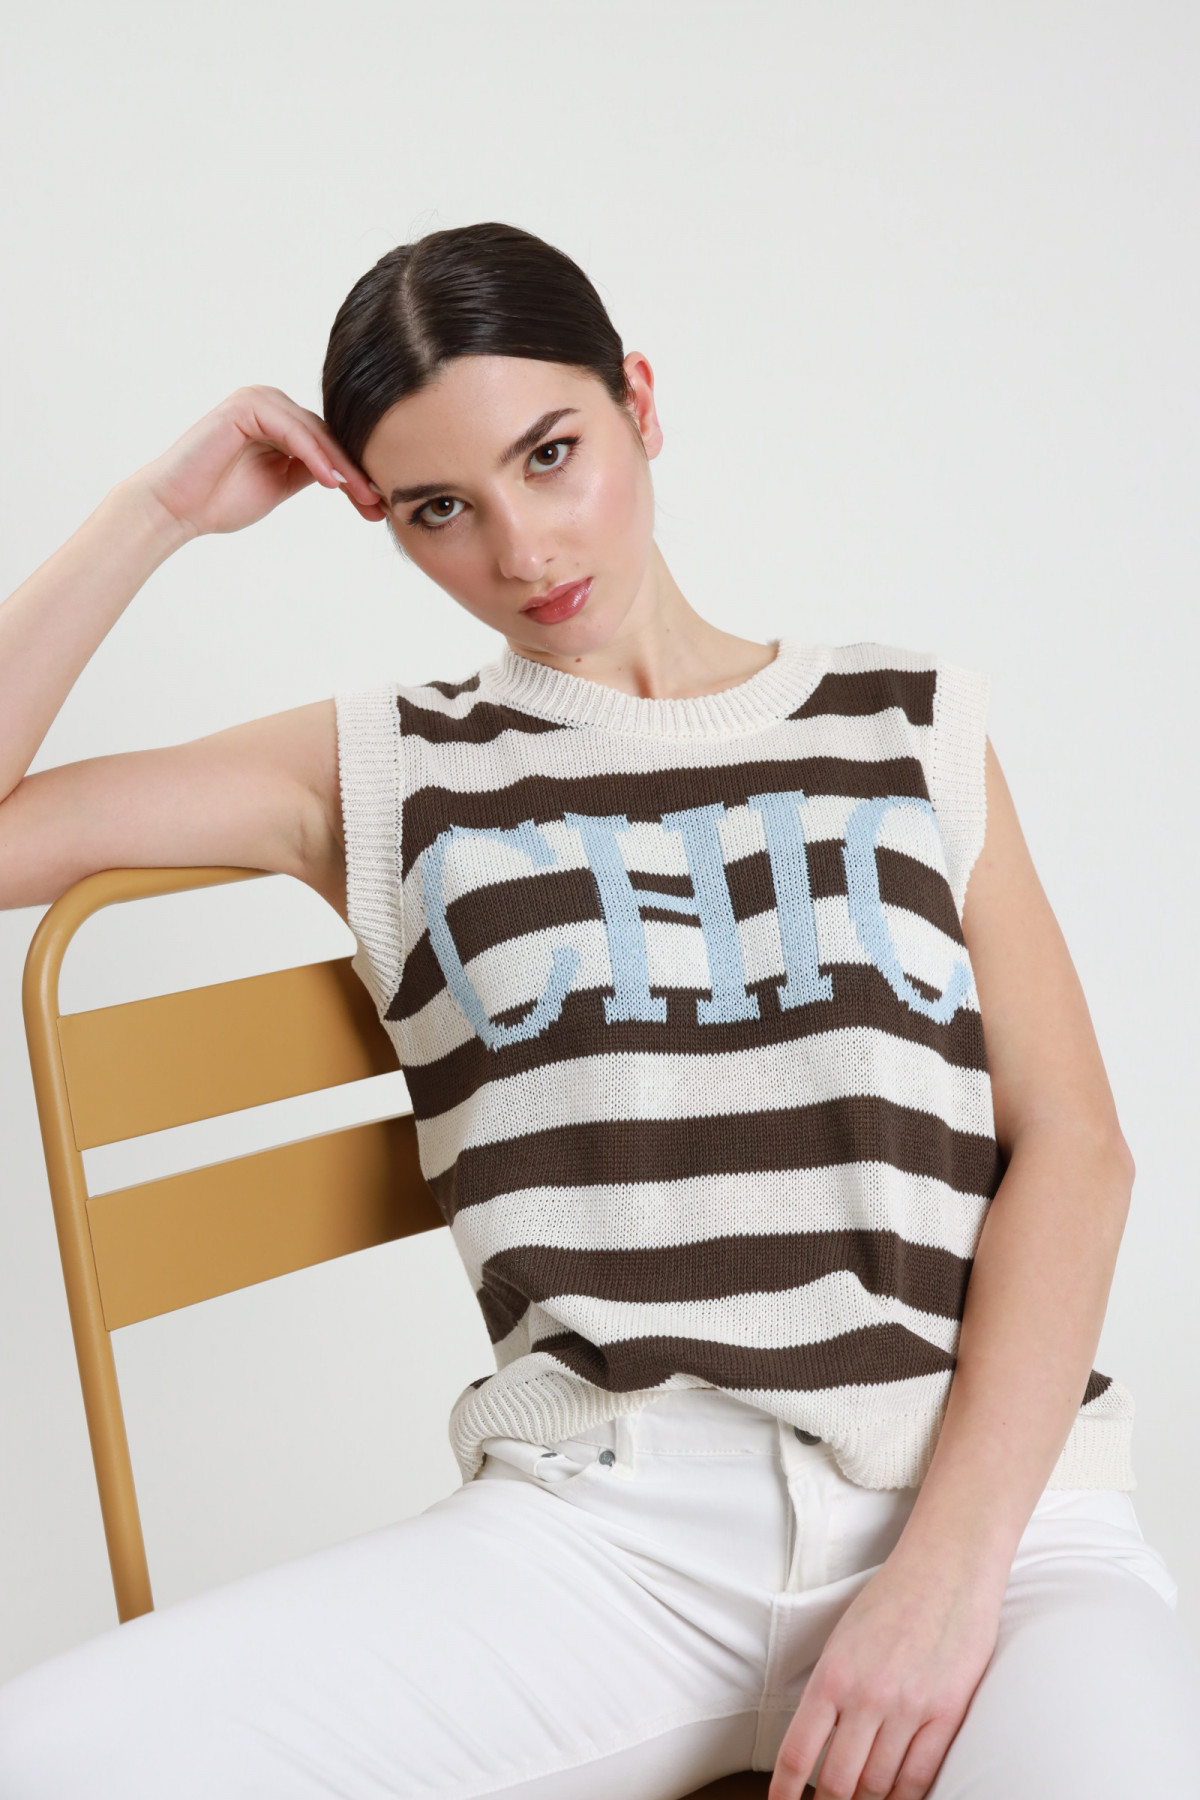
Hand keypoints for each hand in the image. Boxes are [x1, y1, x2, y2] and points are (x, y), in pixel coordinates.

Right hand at [133, 384, 384, 538]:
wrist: (175, 509)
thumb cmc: (219, 500)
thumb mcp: (278, 484)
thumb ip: (309, 470)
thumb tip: (351, 476)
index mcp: (279, 420)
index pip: (329, 444)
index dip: (355, 475)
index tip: (378, 507)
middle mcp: (270, 404)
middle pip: (327, 436)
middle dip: (355, 472)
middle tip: (379, 504)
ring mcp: (257, 400)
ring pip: (315, 433)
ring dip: (342, 466)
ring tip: (364, 496)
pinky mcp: (245, 407)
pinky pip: (291, 431)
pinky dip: (314, 456)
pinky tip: (332, 482)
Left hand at [769, 1542, 1004, 1799]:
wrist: (947, 1564)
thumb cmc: (892, 1596)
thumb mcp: (843, 1637)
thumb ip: (830, 1689)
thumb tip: (819, 1743)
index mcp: (832, 1674)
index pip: (799, 1753)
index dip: (786, 1792)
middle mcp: (867, 1695)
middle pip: (839, 1781)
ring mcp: (910, 1707)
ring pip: (880, 1785)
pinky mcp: (948, 1712)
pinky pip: (922, 1775)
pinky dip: (906, 1797)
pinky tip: (896, 1799)